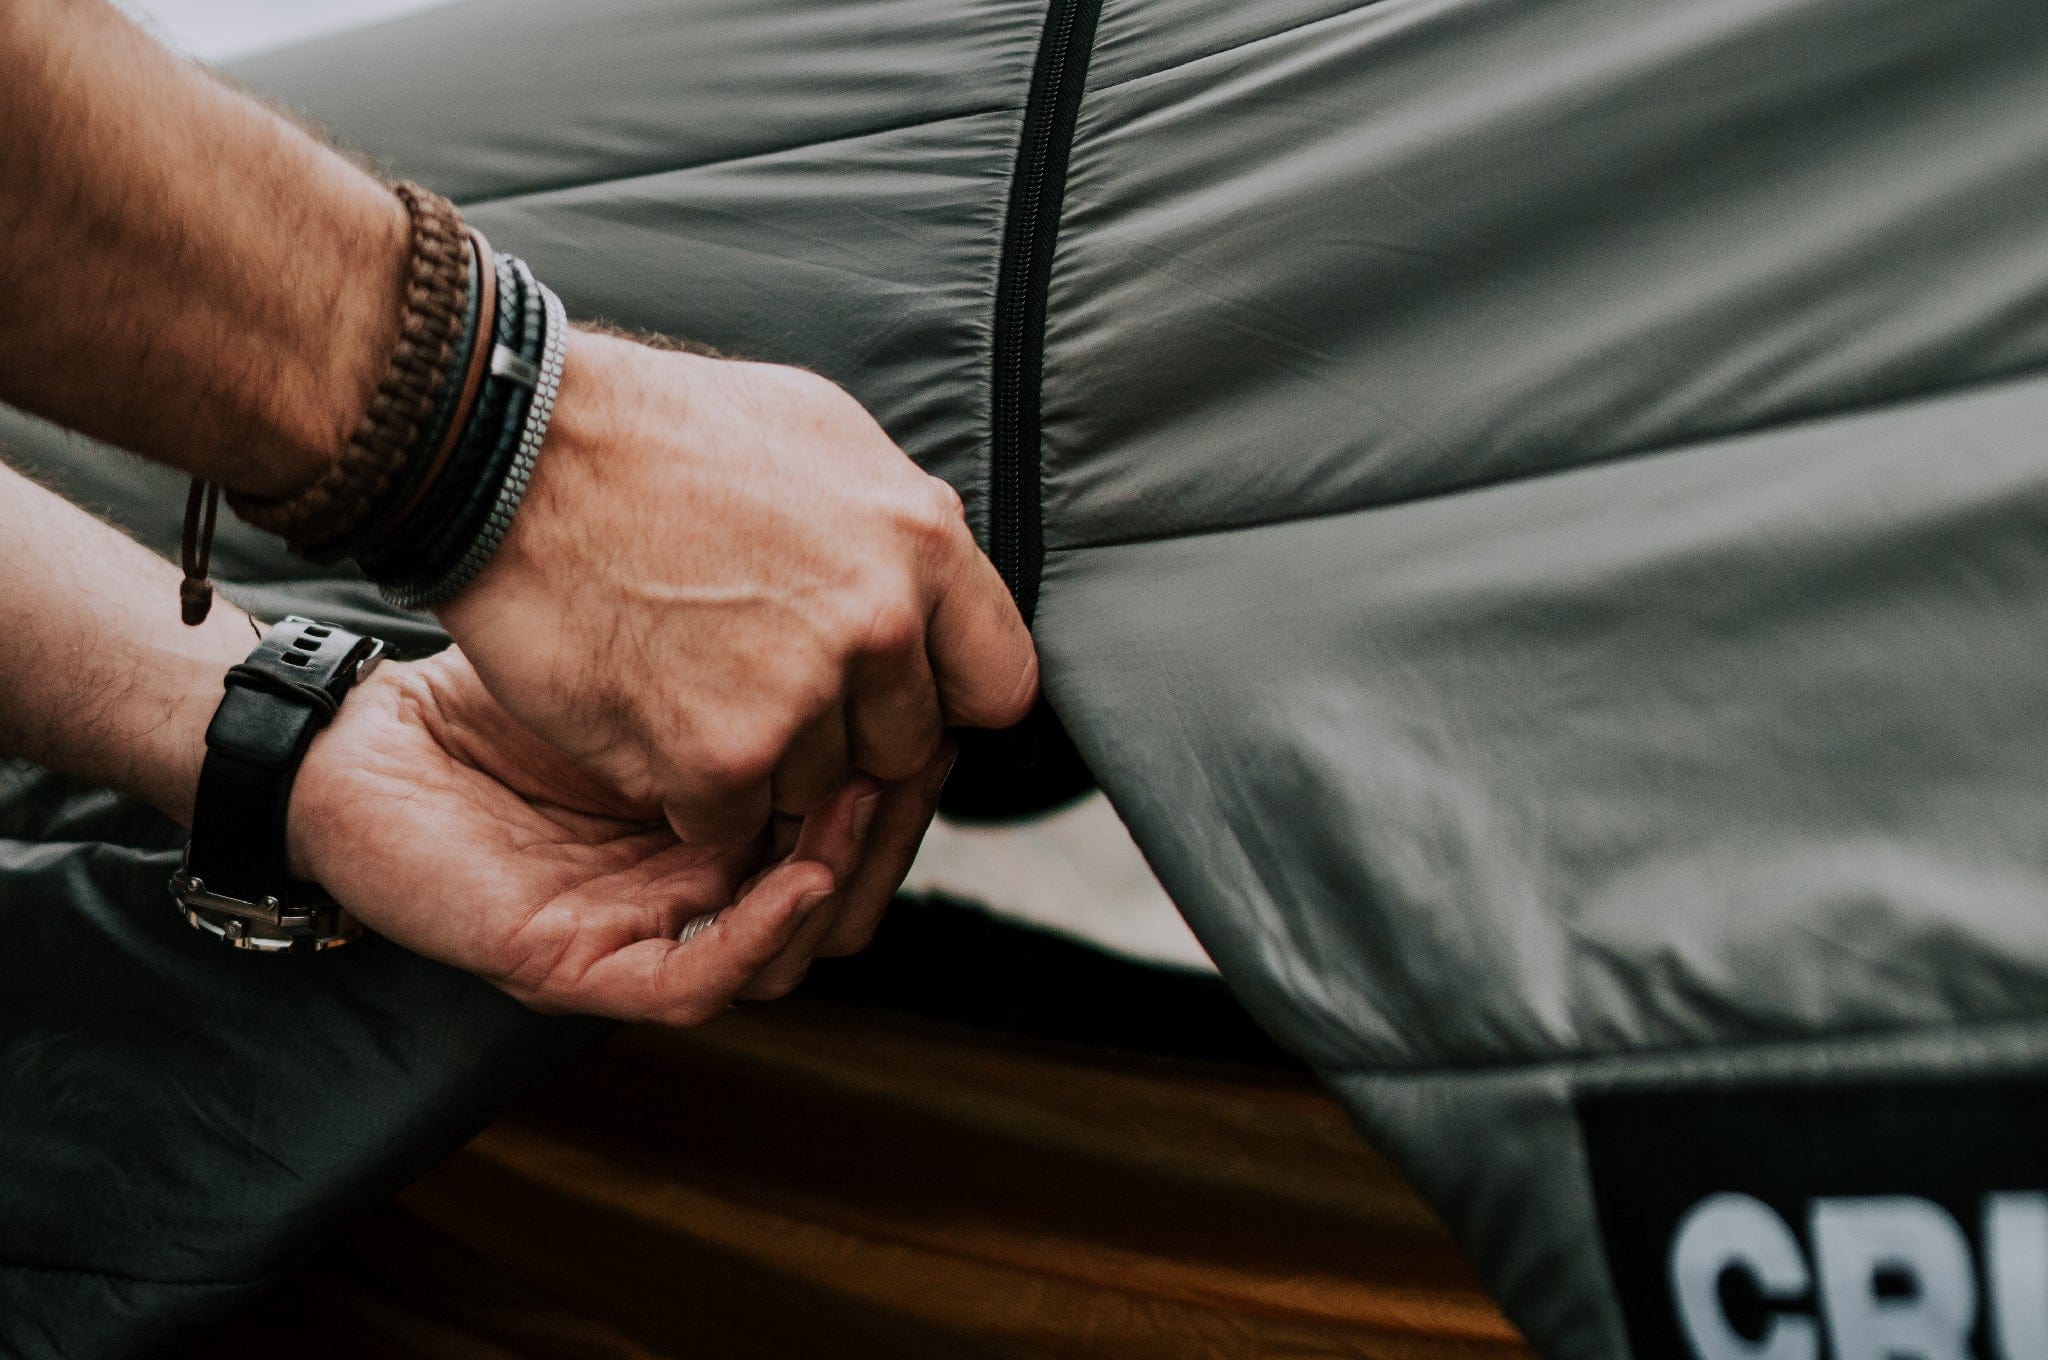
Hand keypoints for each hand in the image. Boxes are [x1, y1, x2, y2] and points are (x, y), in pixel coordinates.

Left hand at [287, 647, 953, 1020]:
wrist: (365, 727)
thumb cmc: (503, 678)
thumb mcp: (650, 650)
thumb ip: (747, 640)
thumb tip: (869, 591)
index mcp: (719, 818)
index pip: (839, 821)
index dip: (897, 783)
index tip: (936, 711)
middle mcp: (693, 889)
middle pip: (834, 893)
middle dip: (887, 835)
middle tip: (917, 765)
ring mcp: (643, 934)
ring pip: (786, 950)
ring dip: (842, 883)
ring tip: (867, 806)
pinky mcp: (581, 969)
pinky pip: (697, 978)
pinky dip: (763, 933)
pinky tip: (806, 866)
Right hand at [436, 328, 1036, 845]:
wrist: (514, 453)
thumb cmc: (659, 431)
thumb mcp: (820, 434)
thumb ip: (897, 530)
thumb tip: (933, 593)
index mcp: (923, 543)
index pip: (998, 684)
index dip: (944, 697)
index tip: (894, 693)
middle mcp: (878, 626)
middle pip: (903, 751)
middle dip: (843, 734)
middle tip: (758, 679)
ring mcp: (800, 698)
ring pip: (813, 792)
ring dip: (758, 763)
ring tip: (688, 677)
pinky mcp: (717, 760)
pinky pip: (730, 824)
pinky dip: (686, 793)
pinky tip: (646, 715)